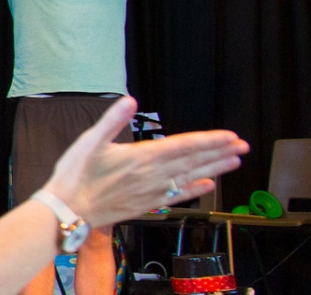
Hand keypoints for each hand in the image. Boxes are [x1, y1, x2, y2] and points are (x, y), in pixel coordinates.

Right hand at [40, 97, 248, 226]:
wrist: (68, 210)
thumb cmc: (75, 175)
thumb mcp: (89, 141)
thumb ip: (112, 120)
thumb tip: (129, 100)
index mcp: (141, 157)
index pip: (184, 146)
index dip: (209, 141)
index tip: (229, 136)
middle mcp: (152, 175)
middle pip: (193, 161)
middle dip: (219, 153)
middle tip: (242, 146)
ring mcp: (151, 191)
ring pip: (190, 178)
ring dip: (214, 169)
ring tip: (234, 162)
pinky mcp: (147, 204)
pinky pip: (177, 196)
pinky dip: (194, 190)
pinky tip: (208, 186)